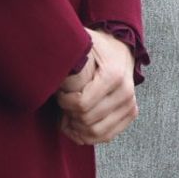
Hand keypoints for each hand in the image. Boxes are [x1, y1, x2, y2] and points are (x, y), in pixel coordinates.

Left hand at [56, 29, 137, 145]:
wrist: (121, 49)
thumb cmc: (97, 47)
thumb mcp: (82, 42)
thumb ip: (67, 51)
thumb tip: (47, 62)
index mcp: (113, 75)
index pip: (82, 103)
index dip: (64, 102)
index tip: (59, 92)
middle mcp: (126, 92)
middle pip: (88, 119)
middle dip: (69, 115)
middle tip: (60, 105)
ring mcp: (130, 105)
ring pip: (97, 132)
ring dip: (77, 129)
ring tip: (66, 116)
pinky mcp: (131, 113)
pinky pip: (107, 135)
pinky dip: (89, 135)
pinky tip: (76, 125)